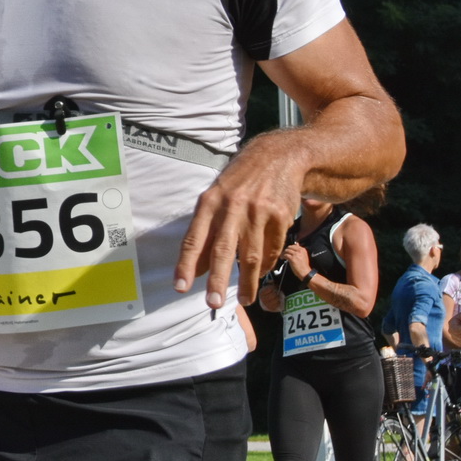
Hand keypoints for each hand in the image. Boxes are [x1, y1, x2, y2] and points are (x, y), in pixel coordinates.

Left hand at [174, 139, 302, 307]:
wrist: (278, 158)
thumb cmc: (239, 183)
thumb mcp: (216, 199)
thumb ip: (206, 232)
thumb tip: (196, 268)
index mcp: (209, 202)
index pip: (194, 238)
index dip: (186, 264)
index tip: (180, 286)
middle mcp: (232, 207)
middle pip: (223, 250)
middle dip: (217, 279)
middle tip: (213, 303)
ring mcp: (258, 212)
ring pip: (251, 255)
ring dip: (248, 281)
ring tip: (245, 299)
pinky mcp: (281, 217)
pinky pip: (272, 249)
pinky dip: (266, 264)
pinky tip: (261, 273)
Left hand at [283, 242, 311, 280]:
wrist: (305, 272)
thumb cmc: (304, 265)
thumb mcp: (303, 255)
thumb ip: (299, 250)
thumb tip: (297, 243)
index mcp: (303, 250)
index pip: (294, 245)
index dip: (289, 248)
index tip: (287, 251)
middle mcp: (299, 251)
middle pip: (289, 247)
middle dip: (286, 250)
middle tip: (284, 254)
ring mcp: (296, 254)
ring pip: (286, 251)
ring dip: (283, 253)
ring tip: (282, 256)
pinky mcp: (292, 259)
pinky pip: (285, 255)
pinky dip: (282, 256)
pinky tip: (282, 258)